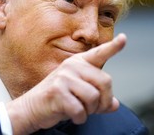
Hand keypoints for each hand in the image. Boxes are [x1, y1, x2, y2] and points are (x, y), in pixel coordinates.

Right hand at [6, 33, 126, 134]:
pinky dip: (80, 118)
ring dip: (91, 110)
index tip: (123, 38)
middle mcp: (71, 66)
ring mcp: (63, 77)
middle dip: (104, 101)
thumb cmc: (56, 99)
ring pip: (94, 97)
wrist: (32, 107)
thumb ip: (98, 97)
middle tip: (94, 108)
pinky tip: (72, 116)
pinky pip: (80, 109)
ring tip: (80, 110)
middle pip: (105, 81)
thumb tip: (115, 105)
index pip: (98, 53)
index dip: (113, 46)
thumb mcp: (79, 95)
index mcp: (78, 63)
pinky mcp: (57, 90)